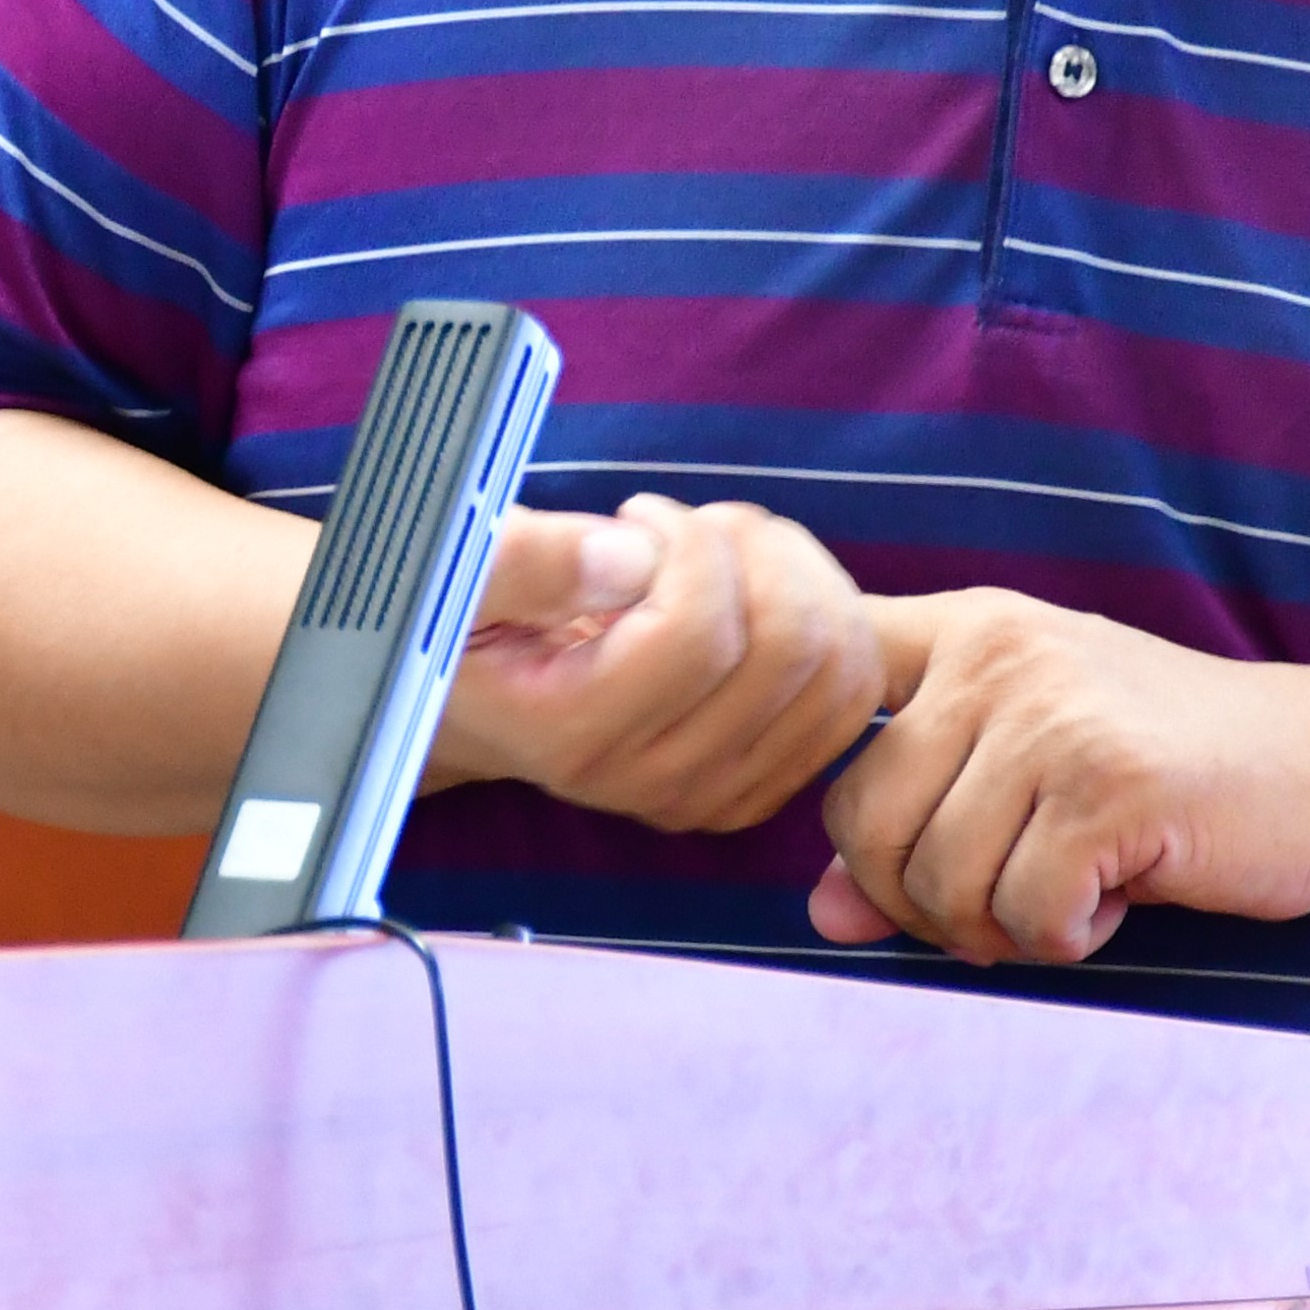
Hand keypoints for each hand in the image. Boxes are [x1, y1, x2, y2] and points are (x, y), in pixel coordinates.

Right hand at [428, 494, 881, 833]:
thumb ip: (528, 561)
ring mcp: (716, 795)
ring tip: (725, 549)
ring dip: (801, 574)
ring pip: (839, 668)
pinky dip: (830, 613)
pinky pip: (853, 694)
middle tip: (690, 524)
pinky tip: (759, 586)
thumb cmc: (465, 620)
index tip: (636, 514)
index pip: (700, 632)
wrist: (472, 701)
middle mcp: (655, 783)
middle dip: (756, 549)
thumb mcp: (456, 575)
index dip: (691, 543)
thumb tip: (631, 560)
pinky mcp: (759, 784)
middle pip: (790, 649)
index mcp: (577, 735)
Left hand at [812, 590, 1309, 962]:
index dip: (803, 760)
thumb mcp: (1025, 778)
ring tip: (1069, 887)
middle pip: (859, 820)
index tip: (871, 817)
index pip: (824, 680)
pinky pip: (1023, 914)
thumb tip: (822, 915)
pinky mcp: (1110, 787)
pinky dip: (1062, 938)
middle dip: (914, 898)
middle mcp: (996, 653)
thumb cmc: (1163, 772)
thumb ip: (917, 829)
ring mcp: (1053, 715)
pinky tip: (1115, 898)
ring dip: (996, 925)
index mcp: (964, 628)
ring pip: (937, 879)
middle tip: (995, 902)